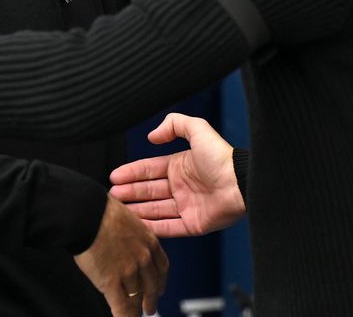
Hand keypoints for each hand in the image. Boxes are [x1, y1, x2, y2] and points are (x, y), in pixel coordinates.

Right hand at [74, 197, 167, 316]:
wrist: (87, 214)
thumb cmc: (102, 210)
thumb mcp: (128, 219)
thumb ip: (132, 236)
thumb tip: (127, 243)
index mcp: (149, 241)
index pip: (162, 268)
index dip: (160, 282)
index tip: (160, 289)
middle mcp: (143, 258)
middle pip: (151, 287)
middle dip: (150, 300)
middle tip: (150, 309)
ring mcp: (129, 272)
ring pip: (135, 298)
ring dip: (135, 310)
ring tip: (133, 315)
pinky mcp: (111, 282)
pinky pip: (121, 306)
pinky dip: (123, 316)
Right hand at [109, 113, 244, 238]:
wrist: (242, 182)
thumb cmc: (221, 156)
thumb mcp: (198, 130)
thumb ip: (175, 125)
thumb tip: (151, 136)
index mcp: (180, 166)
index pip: (150, 169)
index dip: (132, 173)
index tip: (114, 177)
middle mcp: (182, 187)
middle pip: (149, 191)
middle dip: (130, 193)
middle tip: (111, 196)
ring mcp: (187, 207)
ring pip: (155, 210)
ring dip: (137, 210)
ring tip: (118, 210)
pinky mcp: (193, 225)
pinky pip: (169, 228)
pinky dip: (152, 228)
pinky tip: (136, 226)